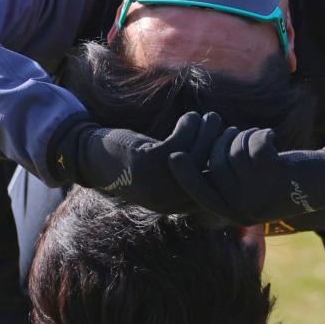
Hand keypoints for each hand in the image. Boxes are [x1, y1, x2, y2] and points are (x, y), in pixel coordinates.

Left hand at [54, 111, 223, 212]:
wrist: (92, 159)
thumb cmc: (131, 165)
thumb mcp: (162, 175)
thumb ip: (187, 173)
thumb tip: (220, 159)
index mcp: (174, 206)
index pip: (211, 188)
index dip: (226, 166)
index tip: (232, 146)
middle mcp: (168, 200)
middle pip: (208, 172)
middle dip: (221, 147)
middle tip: (226, 128)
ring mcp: (158, 182)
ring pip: (197, 154)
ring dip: (208, 131)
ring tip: (211, 117)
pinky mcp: (149, 163)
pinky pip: (181, 141)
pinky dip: (189, 126)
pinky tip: (189, 117)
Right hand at [168, 127, 324, 225]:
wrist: (324, 184)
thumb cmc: (282, 181)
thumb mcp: (252, 188)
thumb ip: (227, 181)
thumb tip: (194, 161)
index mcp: (234, 213)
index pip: (199, 193)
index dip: (184, 175)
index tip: (174, 154)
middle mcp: (245, 209)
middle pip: (216, 165)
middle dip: (222, 141)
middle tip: (235, 132)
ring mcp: (261, 194)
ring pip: (235, 152)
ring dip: (244, 135)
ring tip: (256, 137)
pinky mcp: (277, 177)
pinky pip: (253, 144)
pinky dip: (260, 134)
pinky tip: (268, 136)